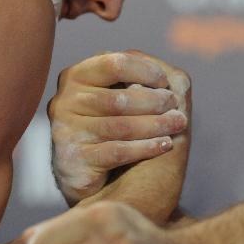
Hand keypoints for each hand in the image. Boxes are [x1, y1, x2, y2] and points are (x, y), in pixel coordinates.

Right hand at [49, 51, 191, 205]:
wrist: (101, 179)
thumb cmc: (118, 126)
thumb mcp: (123, 94)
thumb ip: (137, 77)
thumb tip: (164, 75)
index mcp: (77, 75)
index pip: (114, 64)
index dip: (145, 71)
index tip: (165, 83)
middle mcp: (64, 100)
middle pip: (118, 99)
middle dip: (154, 102)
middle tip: (176, 107)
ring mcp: (65, 130)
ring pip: (119, 126)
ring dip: (155, 125)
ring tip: (178, 125)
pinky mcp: (72, 159)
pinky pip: (116, 151)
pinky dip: (146, 147)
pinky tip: (165, 145)